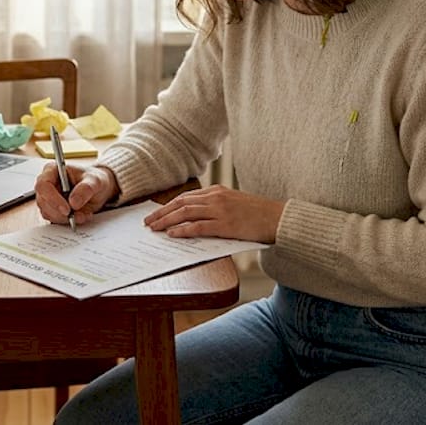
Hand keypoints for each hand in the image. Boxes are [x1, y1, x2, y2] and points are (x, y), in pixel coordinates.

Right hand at [34, 163, 119, 226]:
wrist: (99, 189)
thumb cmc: (94, 180)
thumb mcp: (95, 181)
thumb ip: (85, 189)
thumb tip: (73, 202)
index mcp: (53, 170)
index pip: (43, 184)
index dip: (52, 198)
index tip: (67, 209)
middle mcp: (48, 184)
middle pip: (43, 201)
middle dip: (60, 212)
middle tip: (77, 215)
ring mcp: (48, 197)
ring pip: (47, 212)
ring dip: (65, 218)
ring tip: (83, 214)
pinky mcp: (52, 209)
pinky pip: (54, 219)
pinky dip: (67, 221)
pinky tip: (80, 216)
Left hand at [144, 185, 283, 242]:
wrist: (278, 218)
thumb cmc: (257, 214)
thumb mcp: (234, 204)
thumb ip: (215, 207)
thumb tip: (194, 218)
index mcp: (217, 191)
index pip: (186, 197)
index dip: (168, 206)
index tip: (156, 213)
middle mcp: (216, 198)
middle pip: (181, 204)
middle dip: (161, 213)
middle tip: (148, 222)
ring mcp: (220, 211)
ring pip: (185, 214)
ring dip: (166, 221)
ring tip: (154, 228)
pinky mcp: (225, 225)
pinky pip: (198, 227)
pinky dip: (183, 230)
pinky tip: (172, 234)